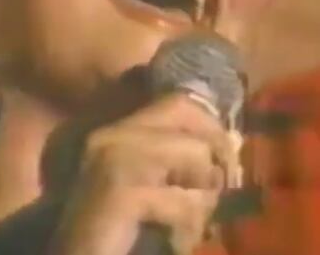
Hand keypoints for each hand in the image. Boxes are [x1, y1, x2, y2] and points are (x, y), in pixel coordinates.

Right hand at [50, 94, 236, 254]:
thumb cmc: (116, 234)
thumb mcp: (151, 189)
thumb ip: (182, 164)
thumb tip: (234, 141)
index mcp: (115, 133)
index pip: (178, 103)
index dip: (212, 129)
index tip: (223, 167)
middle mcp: (111, 136)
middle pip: (190, 122)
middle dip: (215, 159)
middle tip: (213, 197)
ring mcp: (113, 160)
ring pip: (195, 158)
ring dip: (202, 202)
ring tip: (183, 227)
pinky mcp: (120, 191)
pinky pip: (184, 202)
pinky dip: (187, 229)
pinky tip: (170, 241)